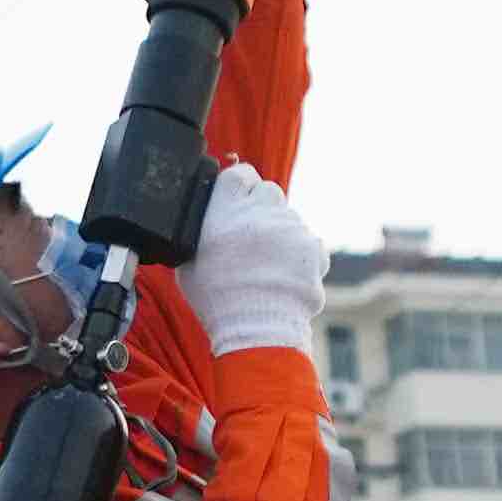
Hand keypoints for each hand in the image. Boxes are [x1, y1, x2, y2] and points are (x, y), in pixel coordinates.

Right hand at [178, 163, 324, 360]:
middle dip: (262, 209)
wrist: (256, 328)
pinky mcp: (313, 246)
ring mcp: (290, 226)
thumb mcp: (189, 258)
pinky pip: (309, 241)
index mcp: (226, 207)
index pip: (240, 172)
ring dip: (281, 235)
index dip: (240, 186)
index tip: (238, 201)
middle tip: (251, 239)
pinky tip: (283, 276)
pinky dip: (300, 255)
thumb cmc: (216, 297)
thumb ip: (202, 228)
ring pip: (290, 218)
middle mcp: (261, 209)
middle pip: (268, 191)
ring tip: (266, 267)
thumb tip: (209, 215)